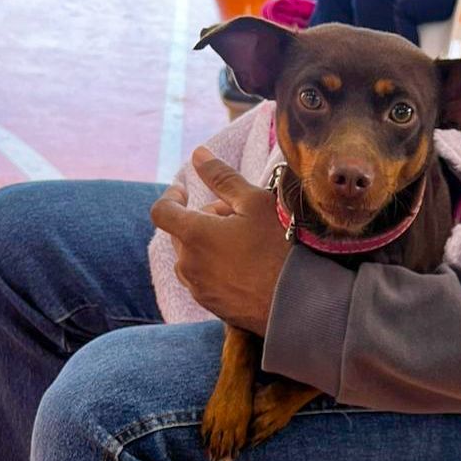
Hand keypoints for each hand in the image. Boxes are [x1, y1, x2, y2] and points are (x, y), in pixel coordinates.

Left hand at [150, 147, 290, 335]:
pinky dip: (216, 267)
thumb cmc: (279, 248)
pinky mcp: (212, 306)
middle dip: (200, 220)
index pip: (162, 211)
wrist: (298, 302)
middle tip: (236, 216)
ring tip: (242, 243)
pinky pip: (204, 279)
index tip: (184, 190)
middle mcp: (188, 264)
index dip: (170, 196)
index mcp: (194, 235)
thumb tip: (198, 155)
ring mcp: (198, 288)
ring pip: (191, 258)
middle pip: (180, 233)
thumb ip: (222, 177)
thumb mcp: (255, 202)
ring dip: (207, 245)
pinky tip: (247, 266)